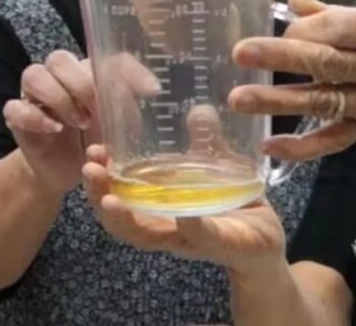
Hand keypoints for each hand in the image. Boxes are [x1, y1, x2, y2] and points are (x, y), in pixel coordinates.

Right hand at [3, 50, 157, 193]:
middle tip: (97, 111)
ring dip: (59, 97)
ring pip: (34, 75)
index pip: (105, 55)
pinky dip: (35, 118)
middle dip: (81, 84)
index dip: (126, 68)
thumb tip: (153, 89)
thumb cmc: (95, 140)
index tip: (149, 91)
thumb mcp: (121, 126)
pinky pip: (15, 107)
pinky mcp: (18, 118)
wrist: (67, 170)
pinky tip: (54, 130)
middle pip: (60, 59)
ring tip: (79, 122)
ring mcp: (35, 96)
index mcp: (87, 73)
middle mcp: (59, 77)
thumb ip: (131, 104)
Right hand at [82, 145, 285, 274]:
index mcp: (160, 208)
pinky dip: (190, 227)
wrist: (267, 243)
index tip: (92, 151)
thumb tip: (198, 110)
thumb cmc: (234, 207)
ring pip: (148, 236)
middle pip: (122, 218)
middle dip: (100, 196)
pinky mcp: (219, 244)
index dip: (102, 178)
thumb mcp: (218, 169)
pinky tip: (183, 215)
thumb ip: (207, 143)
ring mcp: (190, 239)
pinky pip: (201, 237)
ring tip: (110, 200)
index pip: (121, 196)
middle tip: (88, 169)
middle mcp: (167, 227)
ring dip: (126, 218)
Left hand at [228, 0, 355, 160]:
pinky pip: (334, 140)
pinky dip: (302, 147)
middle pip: (332, 64)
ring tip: (240, 99)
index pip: (348, 29)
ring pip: (326, 102)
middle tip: (242, 53)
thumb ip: (340, 14)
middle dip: (284, 58)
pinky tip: (269, 144)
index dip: (311, 28)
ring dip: (280, 102)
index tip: (284, 26)